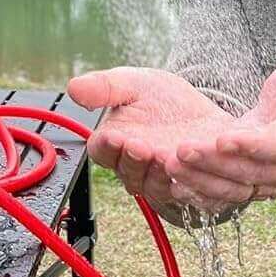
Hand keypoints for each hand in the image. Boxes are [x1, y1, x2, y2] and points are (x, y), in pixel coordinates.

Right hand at [66, 67, 229, 213]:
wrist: (202, 114)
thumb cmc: (162, 100)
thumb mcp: (135, 84)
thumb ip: (104, 87)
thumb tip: (73, 87)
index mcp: (114, 141)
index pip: (101, 151)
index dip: (106, 146)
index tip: (114, 136)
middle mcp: (134, 166)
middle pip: (127, 172)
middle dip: (133, 160)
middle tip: (140, 146)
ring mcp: (160, 180)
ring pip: (154, 186)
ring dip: (158, 174)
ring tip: (166, 156)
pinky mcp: (187, 187)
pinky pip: (185, 192)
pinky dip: (187, 183)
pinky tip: (190, 169)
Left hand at [163, 56, 275, 205]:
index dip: (253, 146)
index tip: (222, 138)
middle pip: (251, 172)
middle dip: (214, 162)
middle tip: (181, 149)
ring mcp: (271, 180)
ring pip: (235, 188)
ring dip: (201, 178)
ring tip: (171, 162)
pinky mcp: (251, 183)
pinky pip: (226, 195)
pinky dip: (200, 192)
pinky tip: (175, 183)